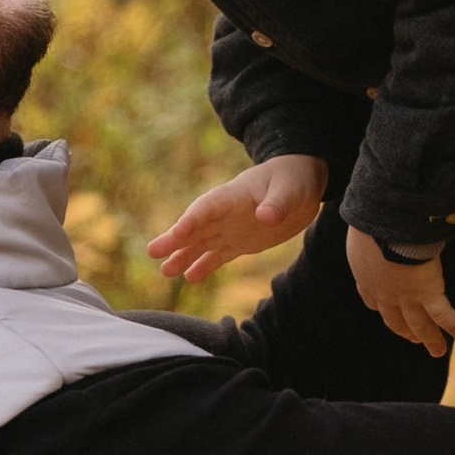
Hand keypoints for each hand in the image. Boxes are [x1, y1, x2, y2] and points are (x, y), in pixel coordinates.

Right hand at [149, 152, 328, 283]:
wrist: (302, 182)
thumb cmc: (294, 178)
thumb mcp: (290, 189)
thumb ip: (277, 203)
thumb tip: (265, 217)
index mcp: (233, 195)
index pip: (207, 208)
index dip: (191, 220)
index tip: (176, 234)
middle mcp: (226, 213)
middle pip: (195, 227)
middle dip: (174, 239)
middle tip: (153, 252)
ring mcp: (231, 227)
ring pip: (201, 243)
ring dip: (183, 255)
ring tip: (165, 272)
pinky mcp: (241, 241)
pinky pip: (219, 255)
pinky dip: (205, 265)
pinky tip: (189, 277)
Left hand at [346, 224, 454, 357]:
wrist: (383, 224)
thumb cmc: (370, 217)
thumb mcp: (362, 223)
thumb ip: (369, 226)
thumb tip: (370, 209)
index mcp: (366, 276)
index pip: (371, 298)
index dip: (380, 306)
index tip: (383, 307)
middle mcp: (384, 293)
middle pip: (395, 319)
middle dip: (405, 330)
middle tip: (413, 339)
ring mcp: (406, 296)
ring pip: (419, 325)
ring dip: (430, 339)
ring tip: (437, 351)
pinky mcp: (427, 292)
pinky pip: (442, 314)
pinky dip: (453, 325)